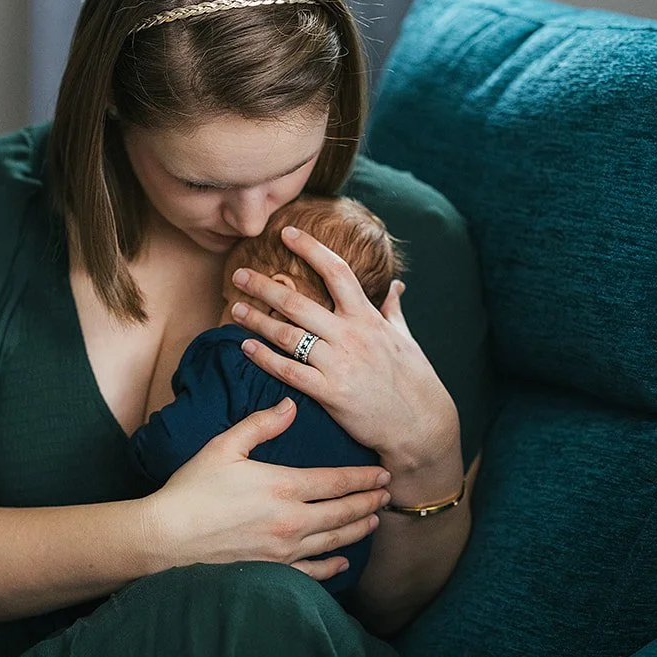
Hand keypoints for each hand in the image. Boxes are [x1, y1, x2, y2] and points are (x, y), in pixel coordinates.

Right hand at [144, 398, 391, 582]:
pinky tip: (343, 561)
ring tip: (374, 520)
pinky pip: (312, 571)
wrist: (167, 537)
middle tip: (387, 495)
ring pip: (333, 540)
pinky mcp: (272, 570)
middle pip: (343, 512)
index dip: (363, 477)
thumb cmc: (192, 489)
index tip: (382, 473)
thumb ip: (261, 425)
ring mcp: (283, 550)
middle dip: (368, 502)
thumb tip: (291, 406)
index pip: (336, 481)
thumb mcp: (224, 446)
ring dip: (358, 529)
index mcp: (283, 486)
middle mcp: (291, 520)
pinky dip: (332, 565)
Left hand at [228, 225, 462, 486]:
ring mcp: (339, 364)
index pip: (336, 271)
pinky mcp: (329, 392)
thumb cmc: (414, 379)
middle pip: (298, 303)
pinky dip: (264, 358)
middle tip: (238, 274)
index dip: (310, 248)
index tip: (286, 232)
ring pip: (287, 335)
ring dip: (257, 321)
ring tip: (236, 309)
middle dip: (264, 286)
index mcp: (368, 317)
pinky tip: (246, 348)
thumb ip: (394, 309)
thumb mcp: (406, 338)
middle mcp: (350, 335)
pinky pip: (288, 371)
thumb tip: (397, 284)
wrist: (420, 424)